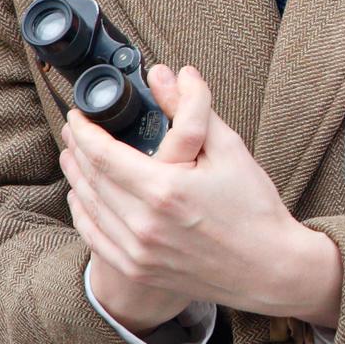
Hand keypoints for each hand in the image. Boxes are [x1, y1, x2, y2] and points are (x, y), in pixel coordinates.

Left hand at [61, 64, 343, 332]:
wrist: (271, 268)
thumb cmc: (255, 207)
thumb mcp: (229, 149)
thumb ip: (191, 109)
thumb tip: (165, 74)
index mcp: (164, 190)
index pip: (104, 153)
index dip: (85, 131)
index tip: (79, 115)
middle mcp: (143, 223)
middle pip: (91, 178)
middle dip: (77, 149)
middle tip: (75, 130)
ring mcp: (137, 251)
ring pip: (88, 207)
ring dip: (76, 178)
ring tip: (74, 157)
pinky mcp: (137, 269)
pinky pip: (94, 237)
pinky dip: (83, 212)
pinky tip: (83, 196)